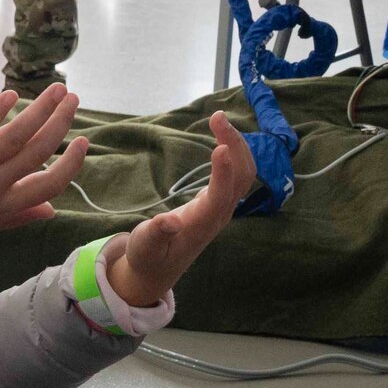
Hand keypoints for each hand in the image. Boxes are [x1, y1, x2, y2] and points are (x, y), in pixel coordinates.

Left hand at [0, 84, 89, 286]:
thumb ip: (18, 216)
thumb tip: (52, 211)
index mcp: (4, 207)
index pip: (50, 184)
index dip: (71, 163)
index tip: (82, 142)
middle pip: (38, 151)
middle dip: (60, 122)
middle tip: (72, 99)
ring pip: (15, 135)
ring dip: (39, 110)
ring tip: (55, 89)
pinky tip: (12, 94)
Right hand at [105, 111, 254, 308]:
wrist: (158, 270)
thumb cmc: (148, 257)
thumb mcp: (144, 247)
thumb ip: (156, 234)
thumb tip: (169, 221)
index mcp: (202, 225)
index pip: (220, 195)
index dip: (223, 173)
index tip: (220, 146)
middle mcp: (219, 214)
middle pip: (241, 177)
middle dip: (234, 145)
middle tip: (216, 117)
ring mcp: (222, 208)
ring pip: (243, 173)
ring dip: (236, 144)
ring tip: (218, 119)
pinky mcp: (218, 201)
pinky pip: (236, 174)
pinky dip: (233, 151)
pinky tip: (222, 137)